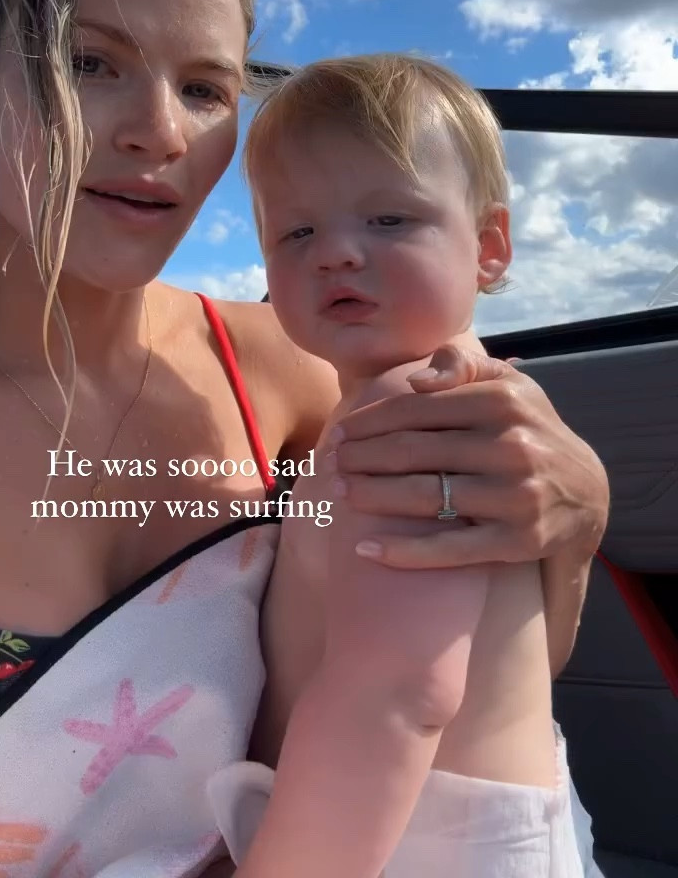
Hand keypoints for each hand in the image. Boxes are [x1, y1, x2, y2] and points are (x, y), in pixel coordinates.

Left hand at [326, 344, 608, 568]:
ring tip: (339, 493)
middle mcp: (512, 446)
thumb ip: (463, 365)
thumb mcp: (508, 384)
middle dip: (362, 457)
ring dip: (371, 496)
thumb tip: (418, 381)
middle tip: (330, 464)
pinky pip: (449, 548)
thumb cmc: (528, 430)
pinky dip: (403, 552)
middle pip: (414, 452)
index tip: (341, 432)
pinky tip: (365, 548)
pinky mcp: (516, 541)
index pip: (418, 409)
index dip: (371, 421)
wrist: (587, 493)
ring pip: (424, 497)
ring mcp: (514, 496)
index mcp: (503, 401)